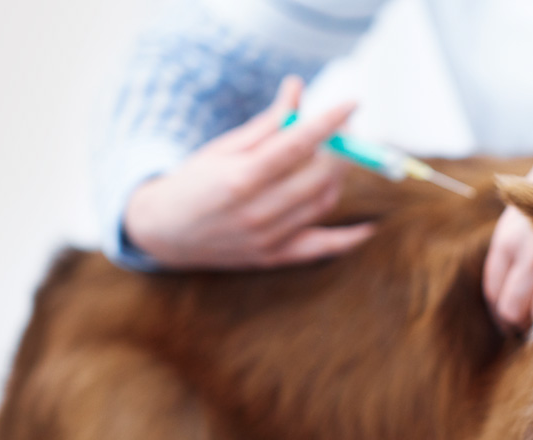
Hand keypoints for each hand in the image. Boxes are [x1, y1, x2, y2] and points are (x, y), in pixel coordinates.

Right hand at [124, 76, 373, 268]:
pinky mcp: (274, 257)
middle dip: (340, 148)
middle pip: (318, 175)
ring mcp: (268, 238)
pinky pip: (321, 249)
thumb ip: (266, 124)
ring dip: (338, 176)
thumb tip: (297, 89)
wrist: (163, 233)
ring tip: (336, 156)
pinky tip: (369, 227)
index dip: (329, 122)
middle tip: (345, 129)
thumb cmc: (194, 182)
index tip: (351, 103)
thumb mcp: (223, 148)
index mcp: (241, 178)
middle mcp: (258, 211)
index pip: (298, 144)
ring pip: (323, 202)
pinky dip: (348, 239)